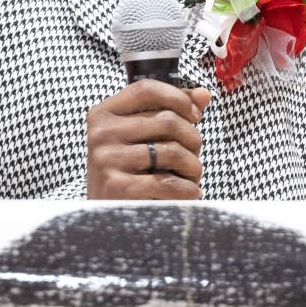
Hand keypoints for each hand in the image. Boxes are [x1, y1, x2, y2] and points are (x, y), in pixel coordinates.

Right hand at [86, 81, 211, 199]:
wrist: (104, 218)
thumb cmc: (129, 172)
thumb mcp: (143, 138)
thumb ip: (171, 111)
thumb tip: (204, 95)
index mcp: (104, 114)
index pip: (147, 88)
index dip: (179, 97)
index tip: (195, 114)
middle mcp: (101, 133)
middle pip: (167, 120)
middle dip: (193, 138)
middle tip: (195, 154)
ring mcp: (107, 160)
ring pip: (173, 151)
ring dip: (194, 166)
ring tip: (192, 175)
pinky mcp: (117, 188)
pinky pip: (169, 182)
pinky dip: (188, 190)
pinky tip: (188, 193)